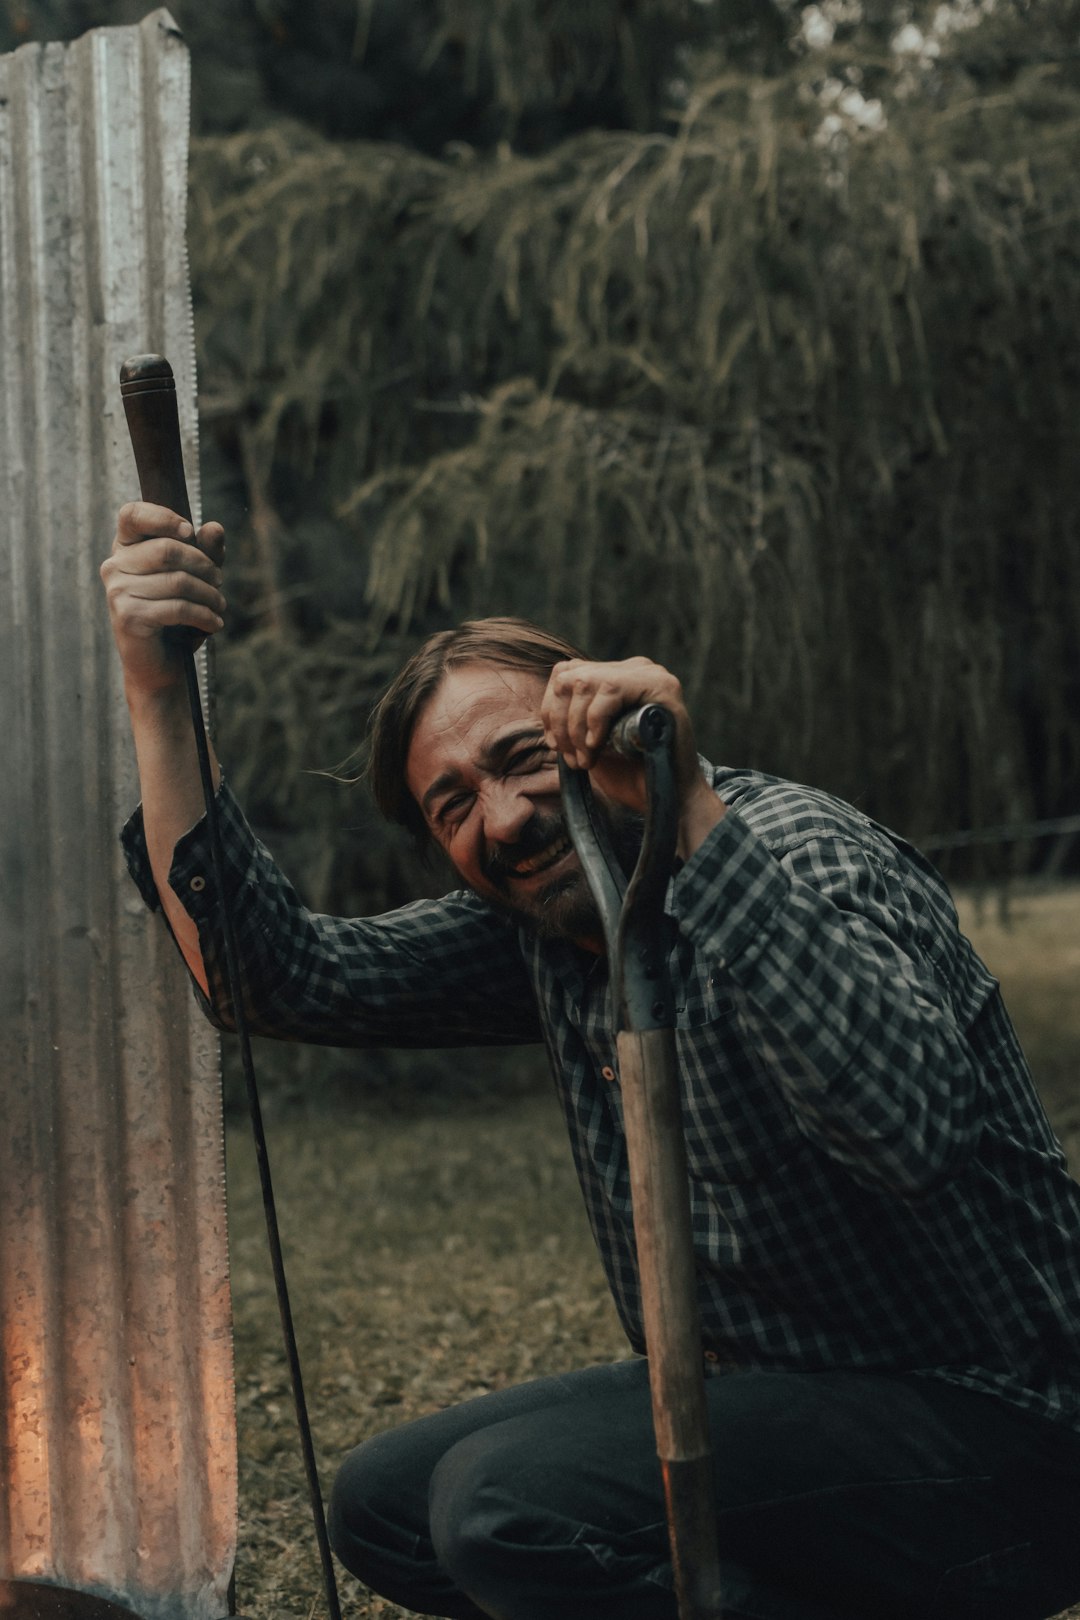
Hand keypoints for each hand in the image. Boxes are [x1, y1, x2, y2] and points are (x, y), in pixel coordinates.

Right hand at [100, 503, 226, 697]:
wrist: (160, 666)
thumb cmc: (175, 618)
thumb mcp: (195, 579)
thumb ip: (205, 552)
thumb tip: (214, 528)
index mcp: (125, 548)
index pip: (132, 514)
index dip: (163, 517)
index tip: (190, 531)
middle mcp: (114, 566)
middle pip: (167, 549)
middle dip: (204, 565)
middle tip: (218, 582)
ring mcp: (117, 591)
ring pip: (177, 581)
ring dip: (209, 595)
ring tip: (219, 606)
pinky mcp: (128, 616)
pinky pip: (177, 607)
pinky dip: (204, 615)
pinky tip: (215, 623)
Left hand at [540, 657, 725, 856]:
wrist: (670, 799)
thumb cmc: (633, 775)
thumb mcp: (593, 741)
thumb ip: (574, 719)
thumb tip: (546, 710)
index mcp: (619, 677)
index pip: (567, 673)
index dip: (551, 709)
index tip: (555, 746)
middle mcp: (635, 669)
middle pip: (571, 676)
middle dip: (560, 721)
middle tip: (573, 759)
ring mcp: (651, 674)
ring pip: (586, 681)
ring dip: (576, 727)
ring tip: (587, 760)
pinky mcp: (662, 687)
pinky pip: (611, 689)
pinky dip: (595, 720)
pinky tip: (599, 745)